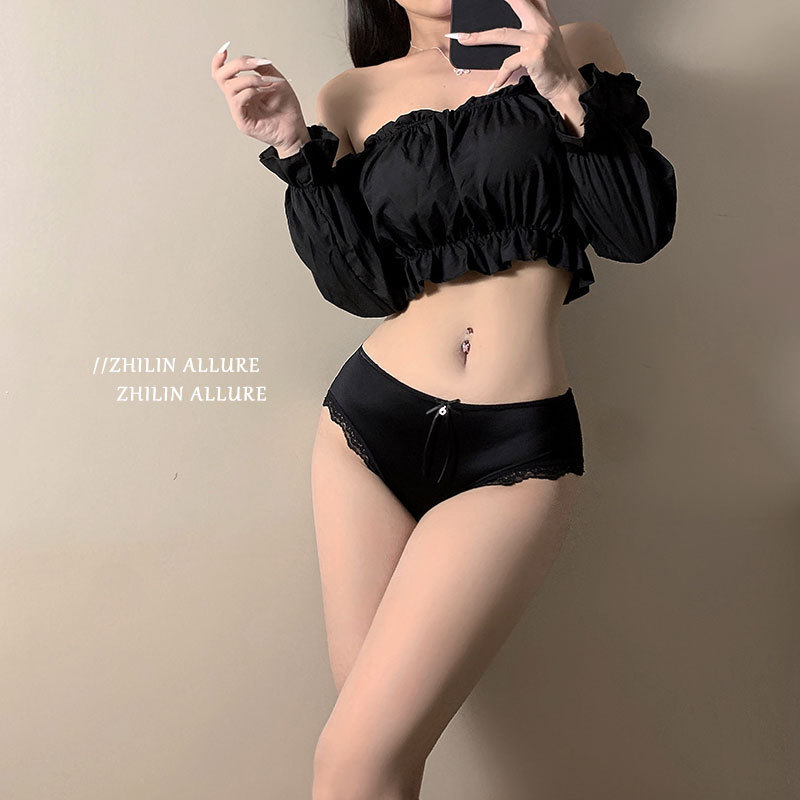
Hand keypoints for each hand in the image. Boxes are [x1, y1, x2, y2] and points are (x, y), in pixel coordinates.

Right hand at [211, 44, 308, 152]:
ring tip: (268, 82)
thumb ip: (262, 67)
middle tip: (255, 63)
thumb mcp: (276, 79)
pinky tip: (265, 91)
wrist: (296, 130)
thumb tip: (252, 58)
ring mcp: (238, 111)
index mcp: (242, 89)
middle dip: (237, 64)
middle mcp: (237, 99)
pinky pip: (238, 101)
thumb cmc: (287, 109)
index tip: (226, 49)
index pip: (221, 73)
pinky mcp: (243, 122)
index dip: (218, 60)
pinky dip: (251, 91)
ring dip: (251, 79)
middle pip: (221, 76)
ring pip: (231, 87)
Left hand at [447, 0, 586, 100]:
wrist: (565, 86)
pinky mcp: (534, 55)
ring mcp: (538, 38)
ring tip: (463, 39)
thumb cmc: (552, 66)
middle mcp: (542, 24)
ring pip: (502, 34)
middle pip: (517, 2)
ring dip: (479, 37)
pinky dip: (499, 76)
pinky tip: (494, 85)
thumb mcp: (545, 40)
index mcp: (544, 17)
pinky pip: (508, 63)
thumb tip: (503, 29)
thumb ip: (531, 27)